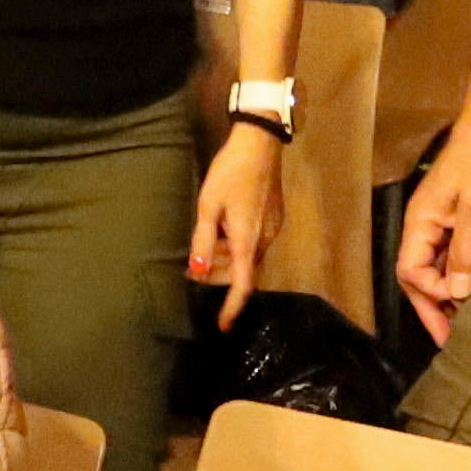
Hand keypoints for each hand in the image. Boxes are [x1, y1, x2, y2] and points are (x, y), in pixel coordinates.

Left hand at [189, 120, 280, 312]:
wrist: (259, 144)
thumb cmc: (230, 173)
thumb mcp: (208, 206)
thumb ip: (203, 241)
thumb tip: (198, 272)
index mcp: (248, 241)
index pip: (243, 286)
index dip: (232, 309)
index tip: (222, 326)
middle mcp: (265, 240)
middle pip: (243, 271)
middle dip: (220, 275)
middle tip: (194, 268)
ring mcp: (274, 229)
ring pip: (248, 256)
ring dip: (227, 258)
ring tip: (206, 244)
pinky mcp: (276, 218)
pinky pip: (255, 242)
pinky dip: (237, 244)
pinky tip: (223, 228)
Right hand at [395, 101, 470, 336]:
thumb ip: (467, 252)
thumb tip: (458, 293)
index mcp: (420, 223)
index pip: (411, 272)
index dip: (430, 296)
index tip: (457, 312)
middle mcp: (426, 225)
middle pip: (420, 274)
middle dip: (435, 306)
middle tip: (455, 338)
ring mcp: (444, 221)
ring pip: (438, 266)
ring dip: (450, 292)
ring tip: (469, 320)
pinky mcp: (462, 217)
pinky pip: (455, 254)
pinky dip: (464, 274)